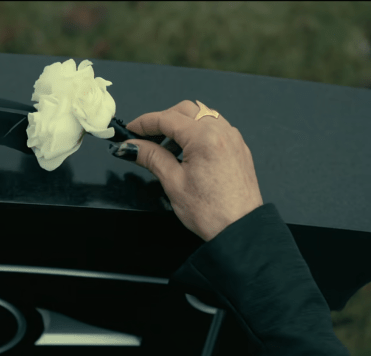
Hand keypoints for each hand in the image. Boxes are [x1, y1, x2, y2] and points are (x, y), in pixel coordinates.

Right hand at [121, 100, 262, 241]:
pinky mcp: (238, 148)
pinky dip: (197, 132)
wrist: (240, 230)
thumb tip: (132, 146)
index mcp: (205, 137)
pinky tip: (186, 152)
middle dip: (163, 119)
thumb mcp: (173, 182)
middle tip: (145, 137)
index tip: (130, 131)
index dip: (144, 123)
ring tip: (165, 147)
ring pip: (202, 116)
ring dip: (180, 124)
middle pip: (185, 110)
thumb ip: (151, 157)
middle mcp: (222, 131)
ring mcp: (233, 138)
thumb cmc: (210, 212)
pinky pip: (215, 128)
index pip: (167, 118)